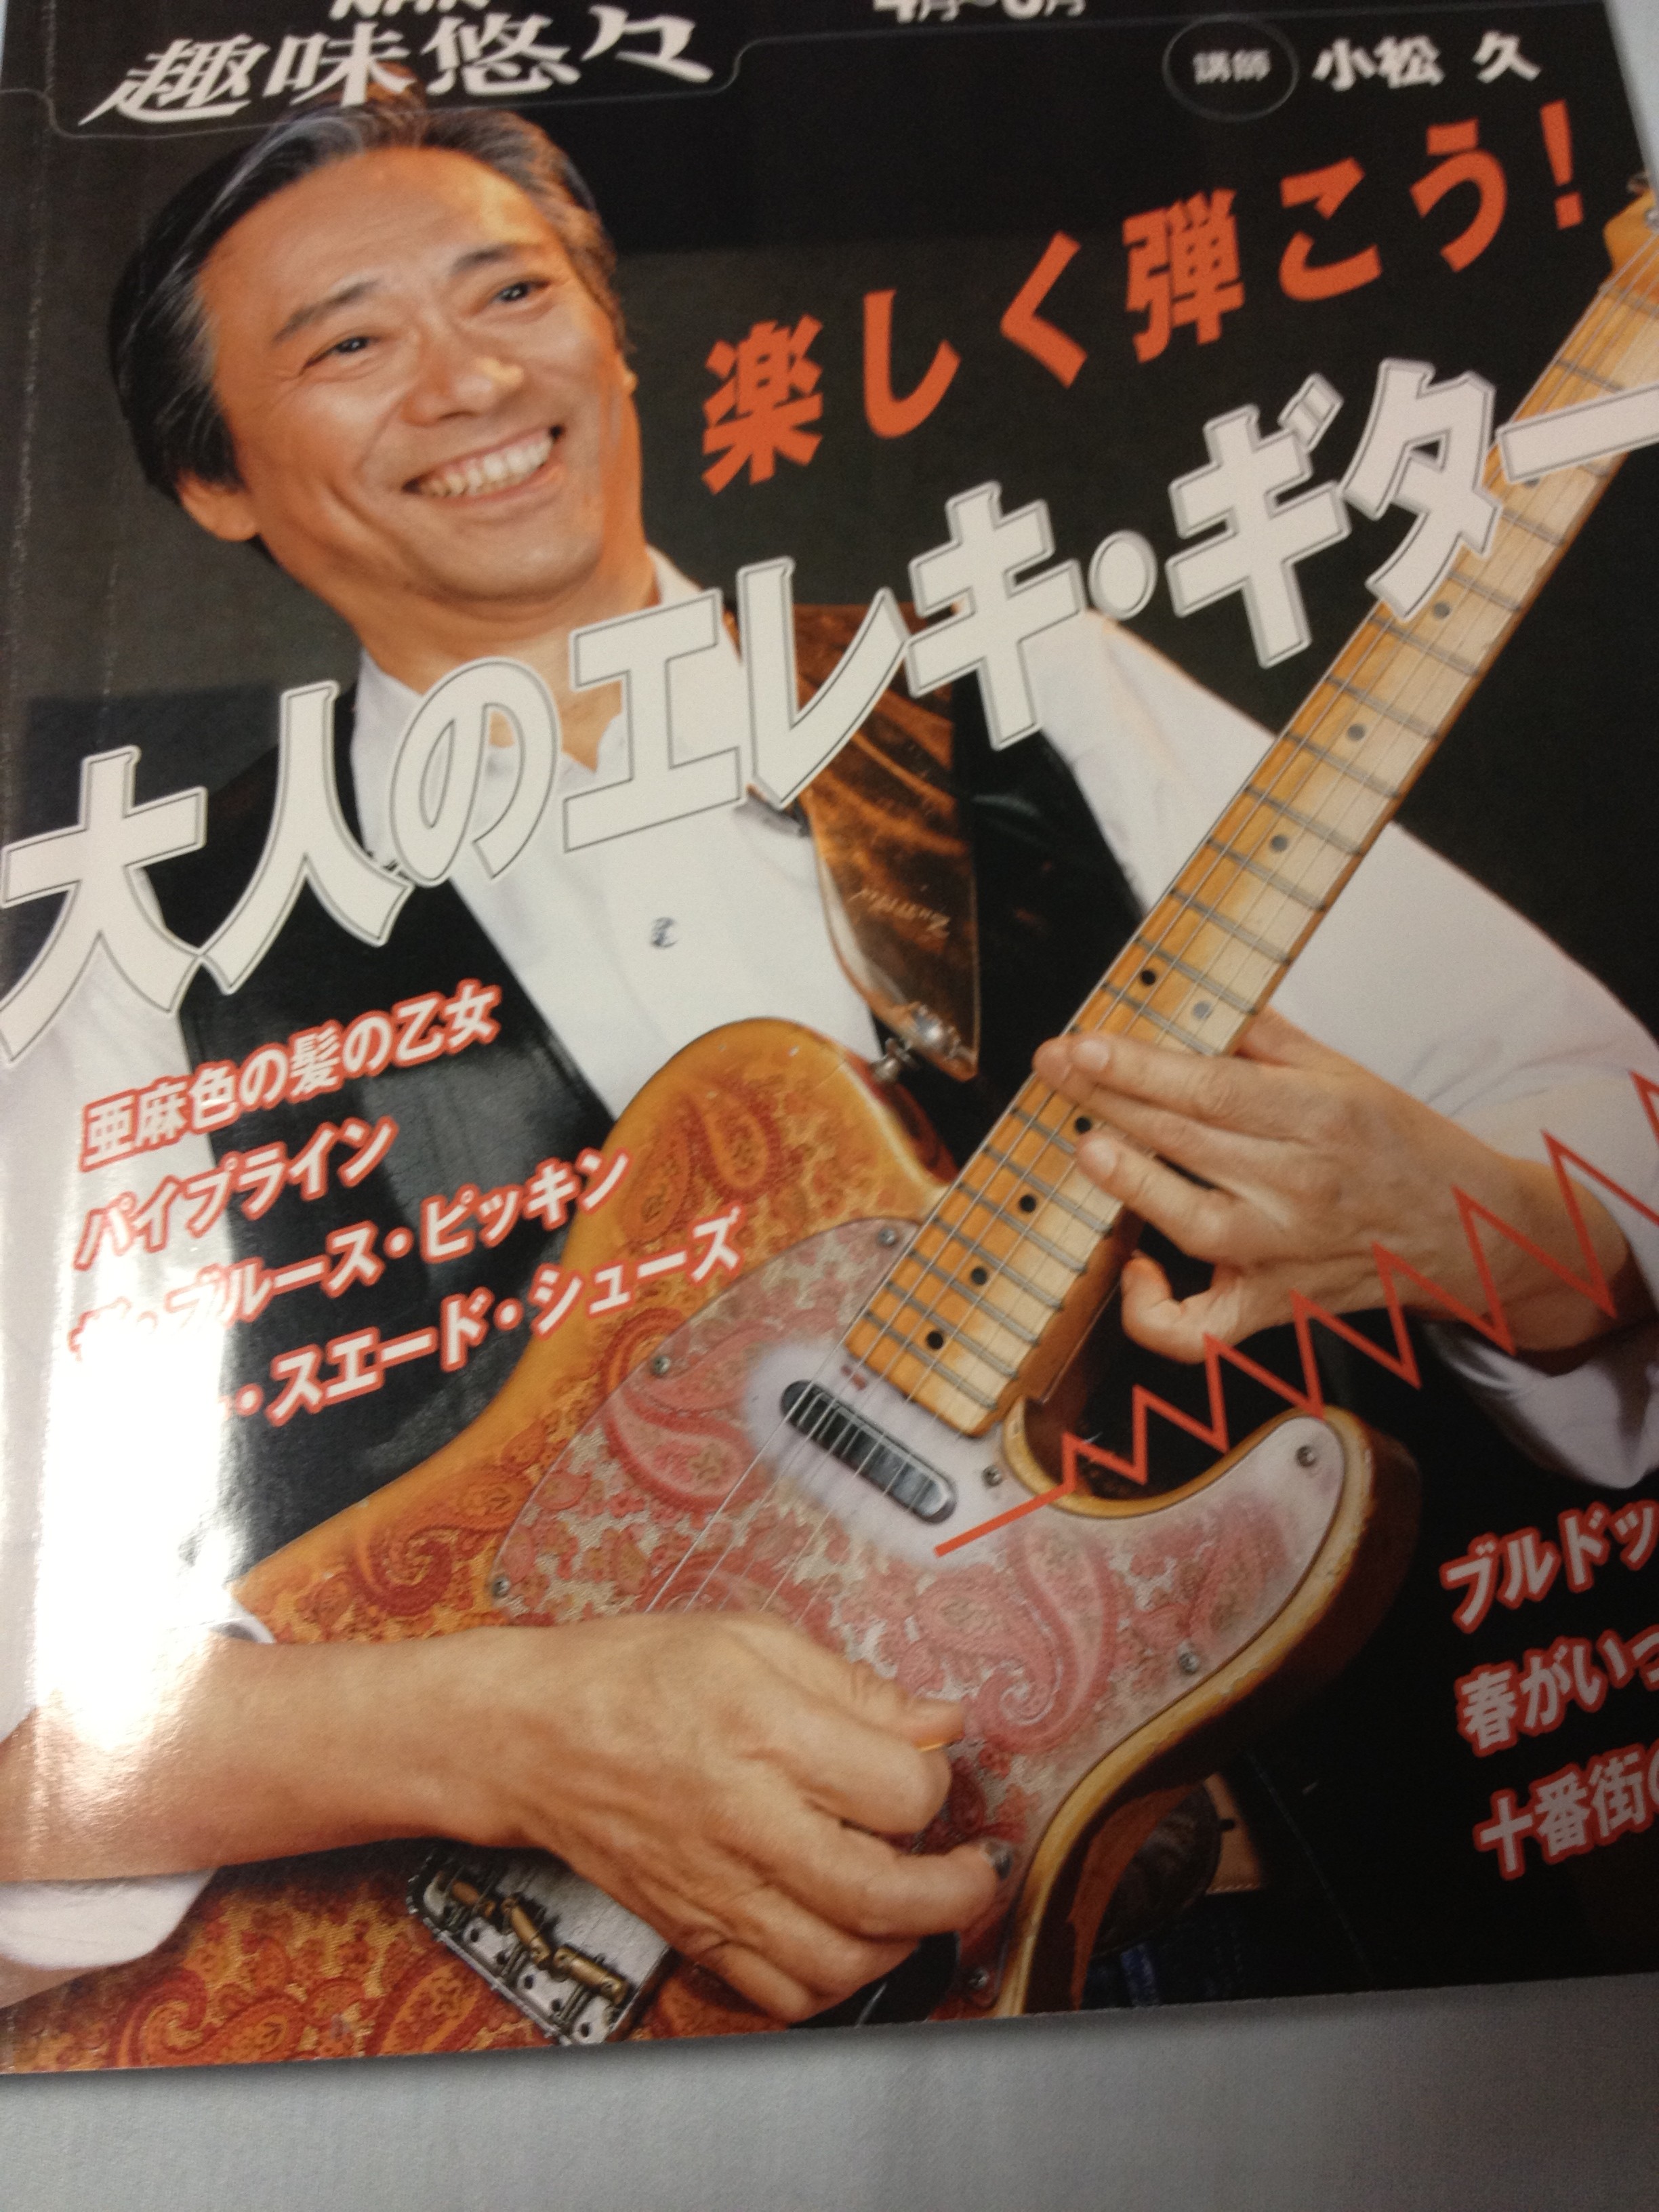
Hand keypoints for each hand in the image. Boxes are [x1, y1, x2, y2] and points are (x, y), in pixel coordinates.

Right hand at [437, 1612, 1001, 2021]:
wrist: (533, 1736)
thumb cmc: (638, 1674)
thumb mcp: (752, 1639)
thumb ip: (855, 1687)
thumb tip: (942, 1722)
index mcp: (766, 1734)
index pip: (899, 1791)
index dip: (937, 1780)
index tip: (931, 1763)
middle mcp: (746, 1823)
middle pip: (880, 1895)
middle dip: (956, 1893)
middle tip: (976, 1871)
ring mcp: (717, 1890)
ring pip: (838, 1964)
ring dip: (903, 1945)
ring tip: (919, 1906)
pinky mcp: (694, 1931)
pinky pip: (780, 1995)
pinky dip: (834, 1984)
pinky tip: (851, 1940)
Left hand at [1034, 1008, 1648, 1364]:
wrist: (1473, 1234)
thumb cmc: (1402, 1146)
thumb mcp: (1348, 1073)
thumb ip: (1266, 1039)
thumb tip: (1189, 1004)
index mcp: (1324, 1116)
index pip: (1215, 1089)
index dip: (1141, 1068)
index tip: (1083, 1045)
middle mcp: (1304, 1186)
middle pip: (1190, 1142)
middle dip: (1111, 1102)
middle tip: (1056, 1069)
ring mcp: (1288, 1254)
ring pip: (1194, 1226)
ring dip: (1133, 1186)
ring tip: (1087, 1147)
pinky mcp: (1278, 1307)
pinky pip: (1204, 1331)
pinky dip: (1157, 1314)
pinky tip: (1134, 1269)